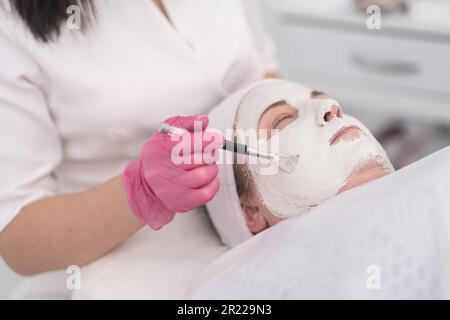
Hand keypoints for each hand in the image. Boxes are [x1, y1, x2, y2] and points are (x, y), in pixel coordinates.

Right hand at [123, 114, 223, 229]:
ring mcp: (168, 188)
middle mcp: (160, 169)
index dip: (206, 140)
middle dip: (210, 154)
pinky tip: (209, 178)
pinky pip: (205, 194)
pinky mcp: (178, 203)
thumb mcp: (169, 133)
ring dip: (212, 168)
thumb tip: (204, 120)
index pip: (186, 143)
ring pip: (204, 176)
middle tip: (211, 152)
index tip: (217, 139)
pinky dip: (213, 184)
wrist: (148, 182)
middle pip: (198, 159)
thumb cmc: (164, 153)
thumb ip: (186, 123)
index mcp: (158, 148)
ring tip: (207, 165)